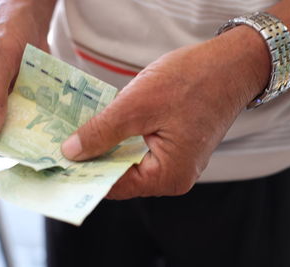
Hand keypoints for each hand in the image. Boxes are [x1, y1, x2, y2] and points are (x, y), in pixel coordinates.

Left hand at [62, 26, 270, 199]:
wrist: (231, 64)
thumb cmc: (193, 81)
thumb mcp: (137, 105)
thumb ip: (102, 132)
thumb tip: (71, 153)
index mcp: (168, 176)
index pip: (114, 185)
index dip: (84, 172)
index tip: (57, 160)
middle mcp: (174, 176)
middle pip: (121, 175)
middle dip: (94, 158)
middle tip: (63, 143)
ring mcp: (176, 162)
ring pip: (130, 161)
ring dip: (107, 146)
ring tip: (80, 133)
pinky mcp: (176, 146)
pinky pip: (141, 149)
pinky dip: (123, 138)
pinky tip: (106, 125)